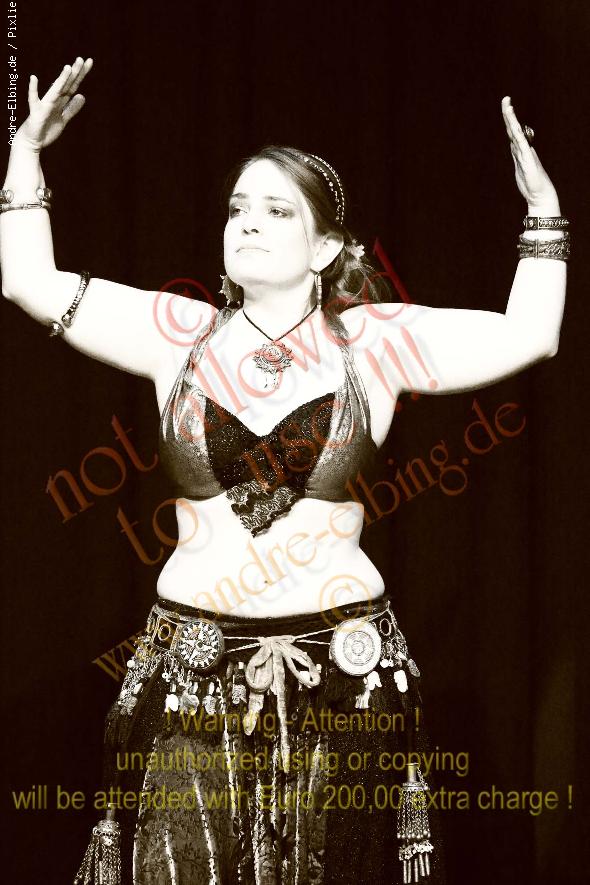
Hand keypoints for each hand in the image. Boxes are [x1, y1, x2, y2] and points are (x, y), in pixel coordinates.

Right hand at [15, 57, 92, 151]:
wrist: (32, 141)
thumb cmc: (46, 129)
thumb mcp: (63, 119)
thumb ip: (72, 108)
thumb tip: (82, 96)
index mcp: (60, 101)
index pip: (73, 85)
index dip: (81, 75)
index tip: (89, 62)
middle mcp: (53, 100)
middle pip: (66, 85)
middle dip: (74, 73)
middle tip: (81, 59)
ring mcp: (45, 105)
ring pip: (55, 90)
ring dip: (61, 79)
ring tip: (68, 68)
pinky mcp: (37, 112)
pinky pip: (34, 100)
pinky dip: (33, 90)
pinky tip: (34, 78)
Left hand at [502, 96, 558, 210]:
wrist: (539, 195)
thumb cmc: (530, 184)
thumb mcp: (520, 168)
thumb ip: (518, 157)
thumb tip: (516, 148)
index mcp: (519, 151)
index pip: (512, 132)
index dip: (509, 120)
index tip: (506, 106)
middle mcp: (522, 149)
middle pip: (513, 129)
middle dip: (508, 114)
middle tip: (506, 98)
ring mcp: (525, 153)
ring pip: (516, 133)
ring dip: (511, 120)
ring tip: (508, 106)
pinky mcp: (528, 160)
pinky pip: (522, 144)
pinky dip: (517, 134)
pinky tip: (515, 126)